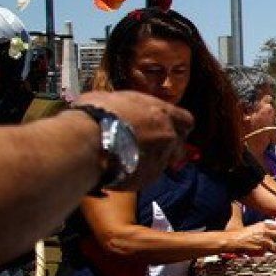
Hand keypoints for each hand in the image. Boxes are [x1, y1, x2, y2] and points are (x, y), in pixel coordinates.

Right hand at [74, 90, 192, 189]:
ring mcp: (160, 159)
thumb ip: (127, 105)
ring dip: (150, 160)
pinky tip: (119, 169)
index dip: (178, 125)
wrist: (89, 141)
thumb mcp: (113, 97)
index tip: (170, 128)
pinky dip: (137, 173)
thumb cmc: (98, 113)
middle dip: (169, 147)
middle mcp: (167, 136)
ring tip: (128, 159)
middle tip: (151, 148)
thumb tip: (118, 106)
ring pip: (163, 162)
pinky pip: (146, 176)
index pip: (186, 120)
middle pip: (179, 145)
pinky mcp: (148, 178)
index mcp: (162, 113)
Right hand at [224, 221, 275, 256]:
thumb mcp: (253, 227)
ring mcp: (264, 241)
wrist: (234, 240)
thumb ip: (263, 229)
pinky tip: (272, 256)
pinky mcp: (262, 250)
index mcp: (264, 225)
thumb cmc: (240, 234)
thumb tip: (270, 233)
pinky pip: (270, 253)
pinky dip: (271, 255)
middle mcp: (266, 232)